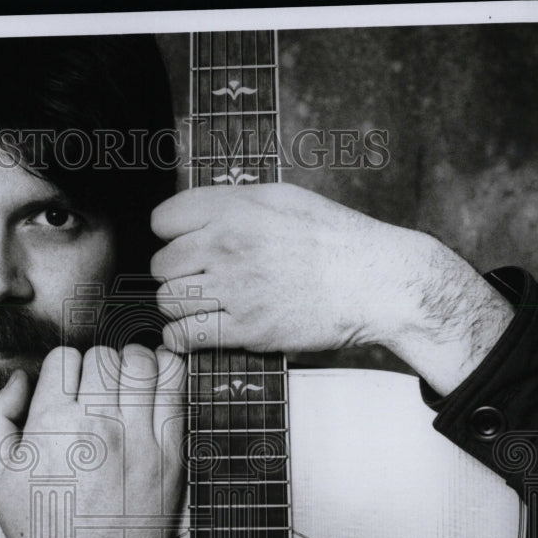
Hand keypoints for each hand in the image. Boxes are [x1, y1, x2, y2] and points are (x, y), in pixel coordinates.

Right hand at [0, 345, 186, 537]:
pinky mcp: (171, 457)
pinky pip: (177, 391)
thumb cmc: (36, 527)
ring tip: (127, 387)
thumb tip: (20, 378)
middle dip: (97, 367)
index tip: (68, 389)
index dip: (64, 369)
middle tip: (97, 390)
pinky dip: (168, 378)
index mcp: (51, 425)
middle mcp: (97, 427)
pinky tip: (156, 389)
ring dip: (132, 367)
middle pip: (104, 356)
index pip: (64, 358)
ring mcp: (139, 441)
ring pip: (143, 364)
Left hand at [150, 183, 513, 394]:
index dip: (171, 234)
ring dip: (180, 306)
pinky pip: (185, 335)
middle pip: (161, 264)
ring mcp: (235, 287)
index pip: (163, 219)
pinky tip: (194, 332)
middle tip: (197, 280)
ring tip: (199, 306)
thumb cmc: (335, 238)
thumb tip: (198, 215)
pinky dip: (182, 338)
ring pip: (169, 300)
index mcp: (235, 208)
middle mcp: (228, 244)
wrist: (376, 280)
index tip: (185, 244)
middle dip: (175, 274)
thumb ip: (234, 204)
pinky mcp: (246, 328)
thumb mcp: (282, 199)